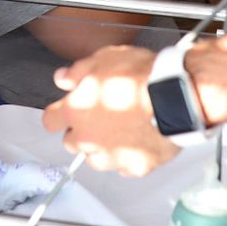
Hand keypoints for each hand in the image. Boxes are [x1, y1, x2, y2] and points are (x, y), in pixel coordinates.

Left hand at [42, 45, 178, 175]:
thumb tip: (63, 78)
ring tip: (122, 128)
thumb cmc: (141, 77)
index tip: (65, 110)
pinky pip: (124, 166)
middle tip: (100, 116)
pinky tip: (140, 138)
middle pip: (72, 142)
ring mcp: (112, 156)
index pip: (50, 121)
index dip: (57, 114)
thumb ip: (78, 71)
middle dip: (82, 131)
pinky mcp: (135, 167)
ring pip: (97, 158)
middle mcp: (89, 139)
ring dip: (103, 147)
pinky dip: (129, 155)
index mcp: (77, 111)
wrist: (176, 98)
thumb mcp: (104, 58)